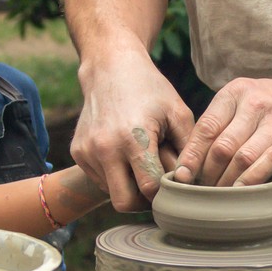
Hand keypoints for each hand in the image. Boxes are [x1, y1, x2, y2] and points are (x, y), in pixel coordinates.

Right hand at [70, 50, 194, 210]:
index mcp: (133, 138)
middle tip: (157, 186)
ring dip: (128, 186)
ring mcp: (87, 151)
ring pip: (111, 192)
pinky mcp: (77, 152)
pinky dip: (114, 175)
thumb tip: (194, 185)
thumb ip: (189, 150)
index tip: (173, 183)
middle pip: (124, 203)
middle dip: (143, 201)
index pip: (150, 189)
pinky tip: (123, 154)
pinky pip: (99, 179)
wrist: (110, 67)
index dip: (164, 192)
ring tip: (140, 161)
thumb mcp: (178, 113)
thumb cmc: (150, 90)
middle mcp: (105, 148)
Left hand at [174, 74, 271, 185]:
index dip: (191, 154)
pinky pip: (268, 163)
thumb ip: (221, 121)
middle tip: (198, 189)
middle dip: (206, 172)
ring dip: (226, 180)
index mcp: (235, 93)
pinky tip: (240, 192)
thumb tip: (191, 156)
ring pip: (242, 157)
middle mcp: (254, 104)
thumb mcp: (244, 99)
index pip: (206, 127)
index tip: (181, 175)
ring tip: (216, 194)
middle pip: (221, 145)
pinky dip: (251, 180)